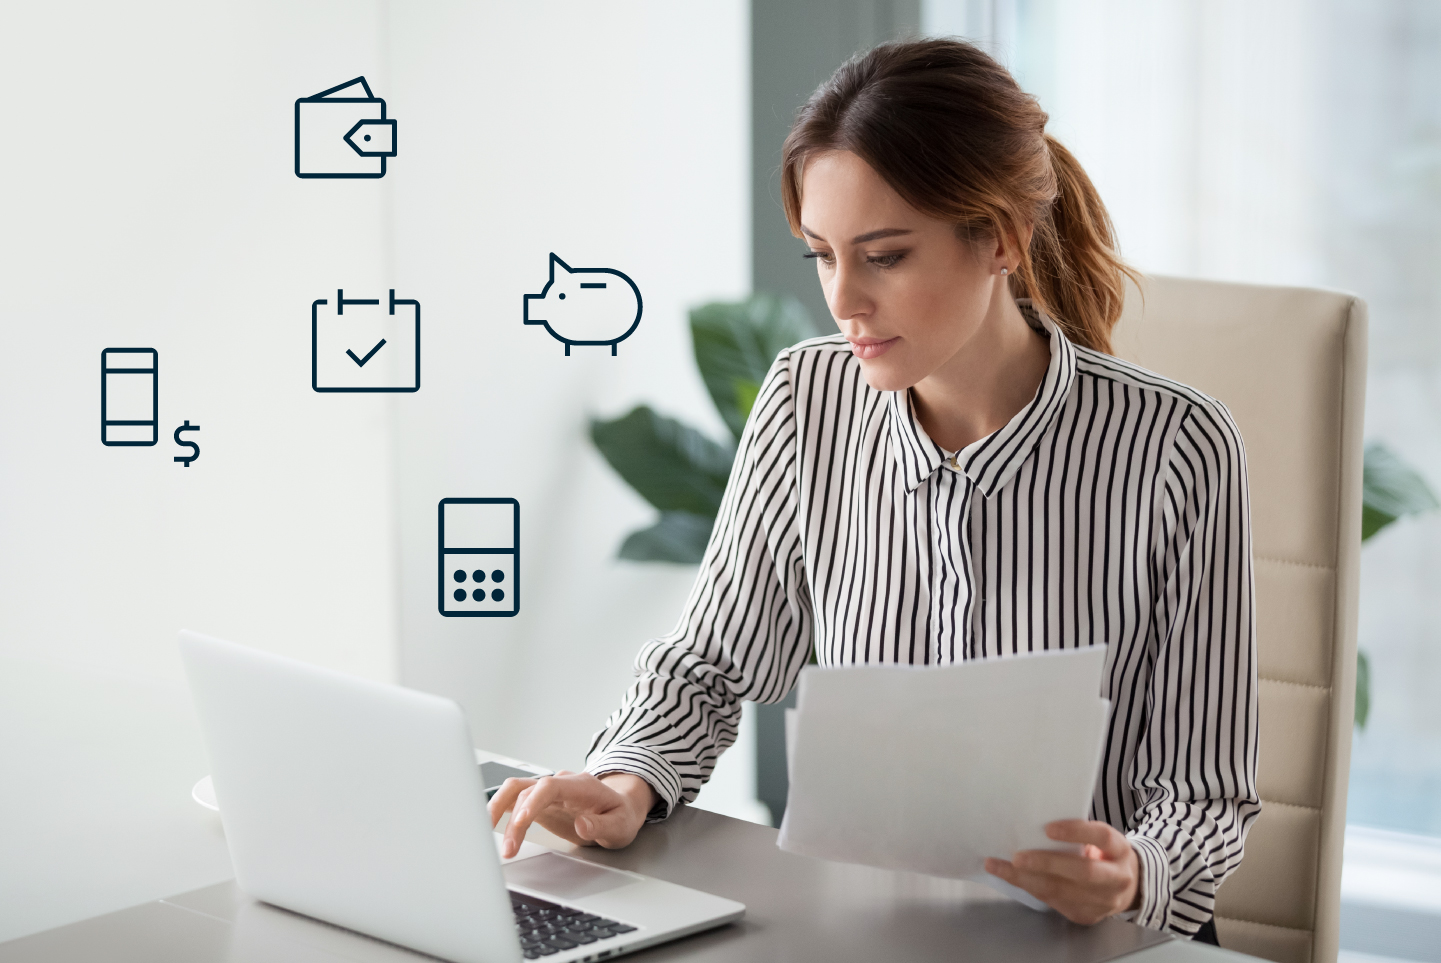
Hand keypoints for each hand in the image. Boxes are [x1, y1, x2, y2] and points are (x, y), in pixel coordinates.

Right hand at [488, 770, 657, 858]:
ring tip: (487, 839)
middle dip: (511, 819)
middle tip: (507, 848)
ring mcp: (547, 791)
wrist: (619, 807)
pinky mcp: (538, 801)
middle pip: (525, 790)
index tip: (521, 823)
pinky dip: (498, 811)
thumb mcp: (620, 825)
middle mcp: (560, 783)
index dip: (532, 802)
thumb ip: (602, 825)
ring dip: (497, 812)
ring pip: (513, 791)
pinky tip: (486, 826)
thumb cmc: (620, 815)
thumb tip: (582, 824)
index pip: (550, 786)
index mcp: (580, 786)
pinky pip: (513, 800)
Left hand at [984, 820, 1140, 924]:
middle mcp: (1117, 878)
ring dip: (1025, 880)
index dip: (1076, 831)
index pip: (1102, 837)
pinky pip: (1054, 903)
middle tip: (1016, 856)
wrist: (1130, 888)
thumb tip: (1033, 821)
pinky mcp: (1087, 916)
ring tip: (998, 867)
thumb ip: (1079, 833)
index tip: (1048, 828)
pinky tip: (1011, 878)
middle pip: (1082, 872)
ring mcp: (1104, 902)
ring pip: (1062, 892)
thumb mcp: (1102, 840)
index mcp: (1121, 850)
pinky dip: (1029, 888)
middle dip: (1046, 864)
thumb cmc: (1105, 854)